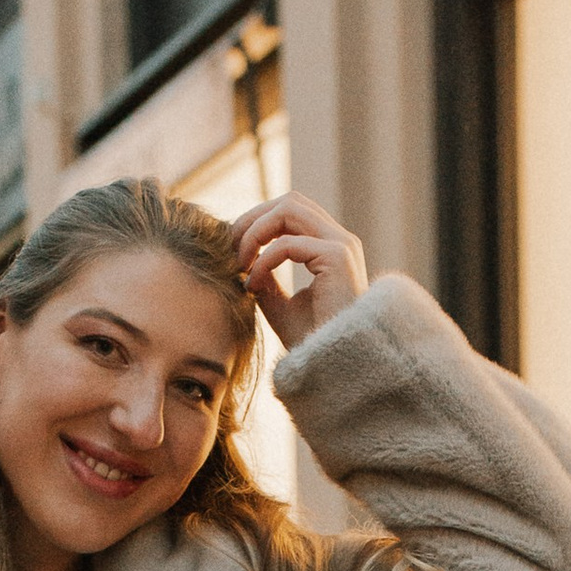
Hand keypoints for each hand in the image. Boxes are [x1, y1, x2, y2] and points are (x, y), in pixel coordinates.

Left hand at [234, 194, 367, 351]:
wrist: (335, 369)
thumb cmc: (311, 343)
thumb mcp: (279, 303)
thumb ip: (264, 276)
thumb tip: (241, 257)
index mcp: (330, 246)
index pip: (292, 211)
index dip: (258, 222)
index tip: (233, 250)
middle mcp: (341, 240)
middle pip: (289, 201)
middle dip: (252, 219)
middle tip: (228, 248)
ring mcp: (342, 246)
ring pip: (289, 209)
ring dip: (255, 232)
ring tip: (238, 263)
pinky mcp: (337, 259)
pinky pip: (287, 244)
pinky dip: (262, 261)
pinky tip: (253, 287)